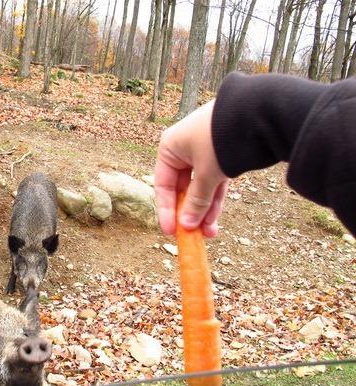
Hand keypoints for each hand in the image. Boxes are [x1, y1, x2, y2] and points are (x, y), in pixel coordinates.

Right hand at [154, 100, 229, 237]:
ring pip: (201, 187)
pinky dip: (215, 199)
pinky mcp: (223, 154)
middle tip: (193, 236)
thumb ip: (196, 201)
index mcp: (170, 147)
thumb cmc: (222, 140)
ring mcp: (205, 150)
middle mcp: (184, 148)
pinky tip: (215, 219)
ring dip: (204, 210)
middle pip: (182, 188)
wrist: (259, 112)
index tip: (171, 231)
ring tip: (210, 233)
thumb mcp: (206, 175)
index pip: (163, 185)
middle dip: (189, 213)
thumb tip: (186, 226)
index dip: (166, 210)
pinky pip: (215, 181)